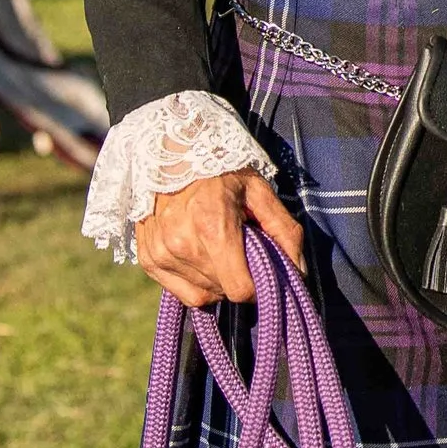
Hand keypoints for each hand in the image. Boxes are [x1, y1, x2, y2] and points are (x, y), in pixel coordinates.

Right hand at [135, 168, 304, 305]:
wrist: (173, 153)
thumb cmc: (221, 170)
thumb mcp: (259, 191)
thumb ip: (284, 231)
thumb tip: (299, 273)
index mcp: (212, 226)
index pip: (239, 288)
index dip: (258, 287)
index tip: (263, 274)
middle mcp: (182, 244)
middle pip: (222, 291)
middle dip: (238, 278)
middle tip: (240, 251)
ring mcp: (160, 253)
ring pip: (202, 294)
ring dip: (217, 281)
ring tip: (219, 249)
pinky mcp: (147, 258)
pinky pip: (180, 292)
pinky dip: (196, 282)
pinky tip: (201, 257)